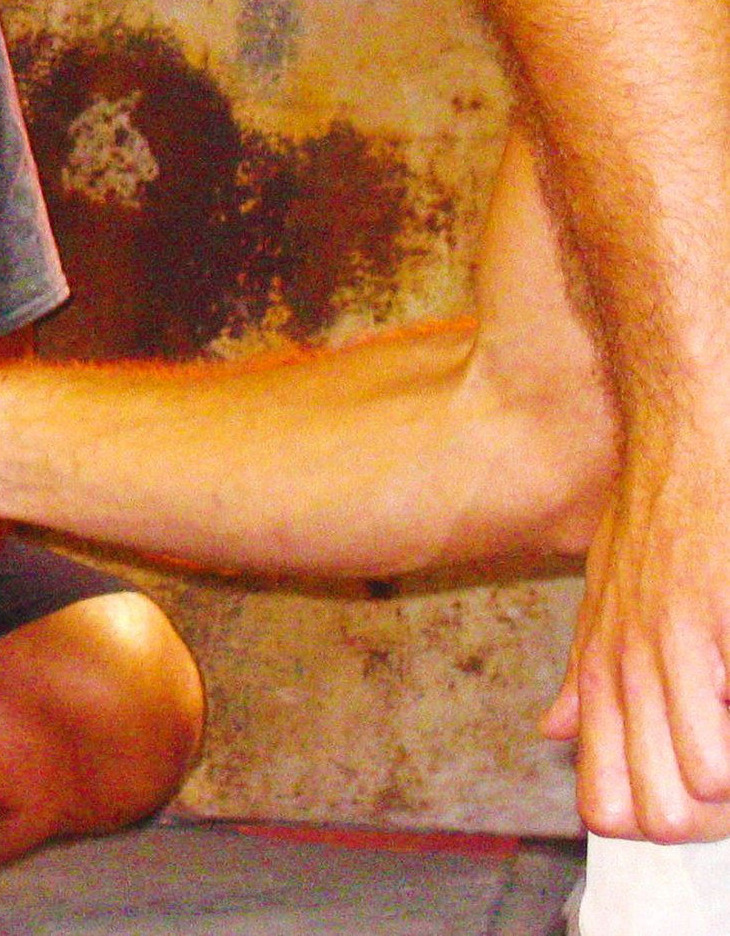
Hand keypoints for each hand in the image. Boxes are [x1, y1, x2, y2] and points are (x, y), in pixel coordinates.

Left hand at [543, 417, 729, 841]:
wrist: (689, 446)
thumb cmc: (663, 522)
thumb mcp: (608, 600)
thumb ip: (588, 676)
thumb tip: (554, 733)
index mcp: (600, 673)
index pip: (608, 806)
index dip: (663, 820)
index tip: (702, 801)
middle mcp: (622, 671)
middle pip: (656, 817)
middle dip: (709, 813)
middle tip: (728, 767)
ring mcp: (665, 650)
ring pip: (696, 790)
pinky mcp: (707, 627)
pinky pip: (719, 745)